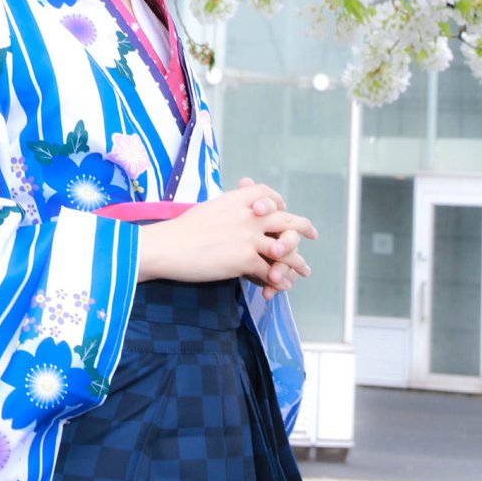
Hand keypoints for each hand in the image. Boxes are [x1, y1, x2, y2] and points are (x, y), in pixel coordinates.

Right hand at [138, 181, 314, 292]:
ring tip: (304, 270)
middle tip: (313, 234)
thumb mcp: (210, 207)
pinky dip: (277, 280)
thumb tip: (238, 204)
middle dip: (302, 227)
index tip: (285, 209)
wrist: (168, 246)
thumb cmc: (182, 229)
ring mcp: (249, 237)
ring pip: (284, 248)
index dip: (279, 202)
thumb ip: (229, 206)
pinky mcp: (244, 260)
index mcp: (238, 199)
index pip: (267, 194)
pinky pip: (269, 271)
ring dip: (296, 261)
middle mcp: (248, 215)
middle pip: (285, 219)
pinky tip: (281, 286)